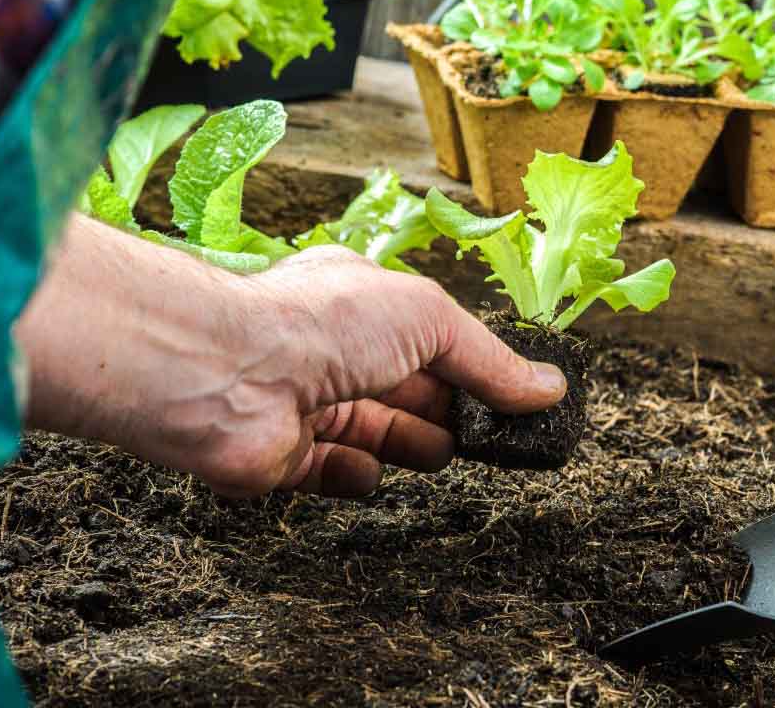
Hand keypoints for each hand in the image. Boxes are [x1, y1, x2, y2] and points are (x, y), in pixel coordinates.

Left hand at [17, 217, 566, 497]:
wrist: (226, 375)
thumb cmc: (322, 324)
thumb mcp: (431, 321)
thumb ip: (490, 361)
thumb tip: (548, 388)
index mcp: (363, 300)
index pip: (432, 337)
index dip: (473, 366)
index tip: (514, 399)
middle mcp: (333, 348)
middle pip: (410, 389)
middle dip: (450, 411)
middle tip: (491, 436)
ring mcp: (308, 402)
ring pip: (379, 432)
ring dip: (411, 443)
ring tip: (438, 450)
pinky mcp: (285, 456)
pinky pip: (335, 472)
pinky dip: (355, 474)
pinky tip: (366, 469)